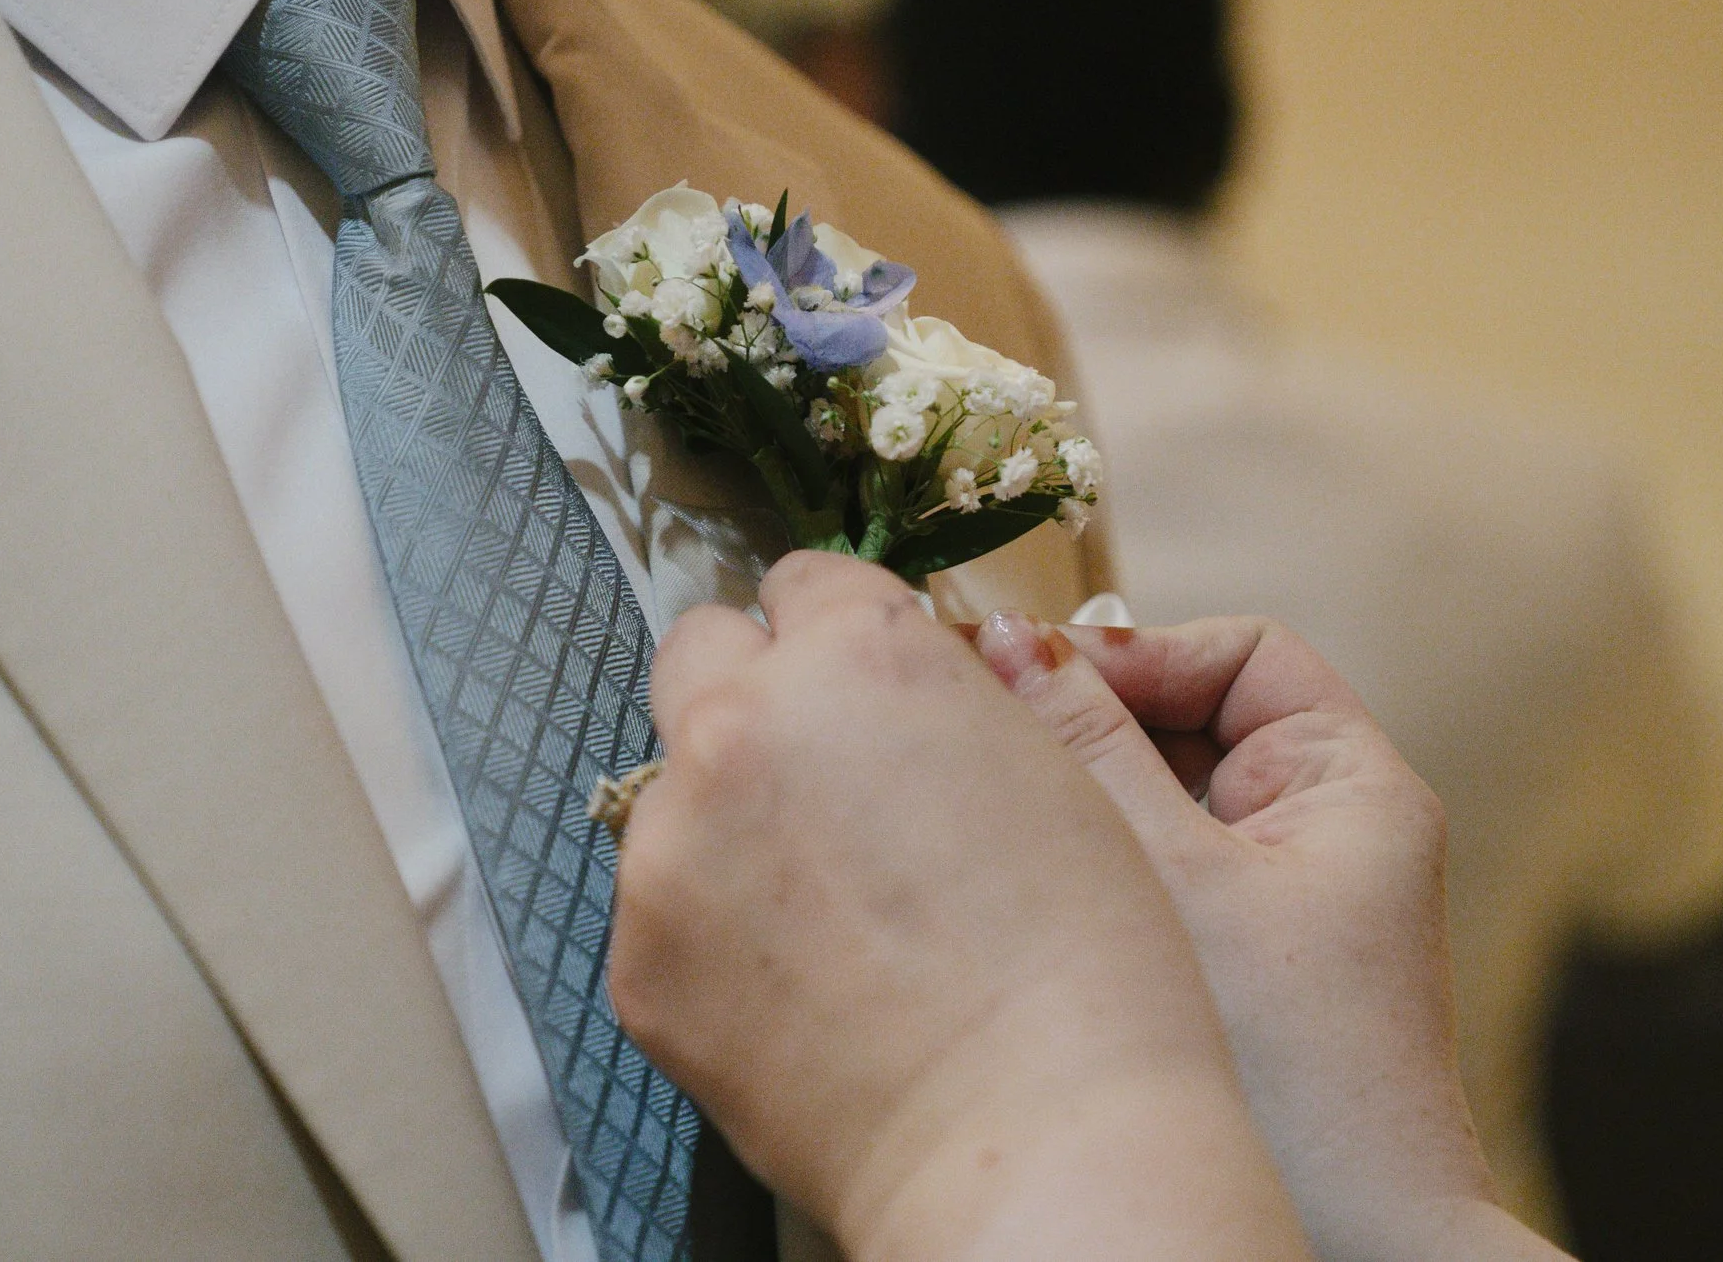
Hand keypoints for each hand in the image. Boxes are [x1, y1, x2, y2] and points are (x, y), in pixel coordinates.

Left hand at [611, 553, 1309, 1261]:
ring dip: (731, 824)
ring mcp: (672, 843)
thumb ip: (936, 700)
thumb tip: (891, 683)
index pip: (805, 583)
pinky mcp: (638, 956)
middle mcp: (742, 724)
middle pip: (700, 651)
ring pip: (677, 791)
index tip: (859, 685)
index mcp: (859, 658)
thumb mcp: (1046, 772)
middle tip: (824, 780)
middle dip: (753, 694)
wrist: (1036, 1140)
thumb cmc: (1084, 967)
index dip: (841, 636)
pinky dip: (715, 934)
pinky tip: (804, 992)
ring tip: (835, 923)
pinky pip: (664, 909)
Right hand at [971, 613, 1569, 1261]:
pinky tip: (1025, 888)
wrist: (1356, 1249)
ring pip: (1161, 802)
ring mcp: (1281, 906)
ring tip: (1001, 813)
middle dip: (1094, 725)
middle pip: (1191, 724)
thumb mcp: (1174, 874)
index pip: (1238, 655)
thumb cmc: (1295, 1073)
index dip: (1137, 654)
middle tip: (990, 734)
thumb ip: (1088, 742)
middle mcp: (1326, 836)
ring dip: (1084, 799)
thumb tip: (1004, 637)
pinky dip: (1094, 867)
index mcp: (1352, 787)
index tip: (1034, 679)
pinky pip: (1154, 875)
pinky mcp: (1237, 967)